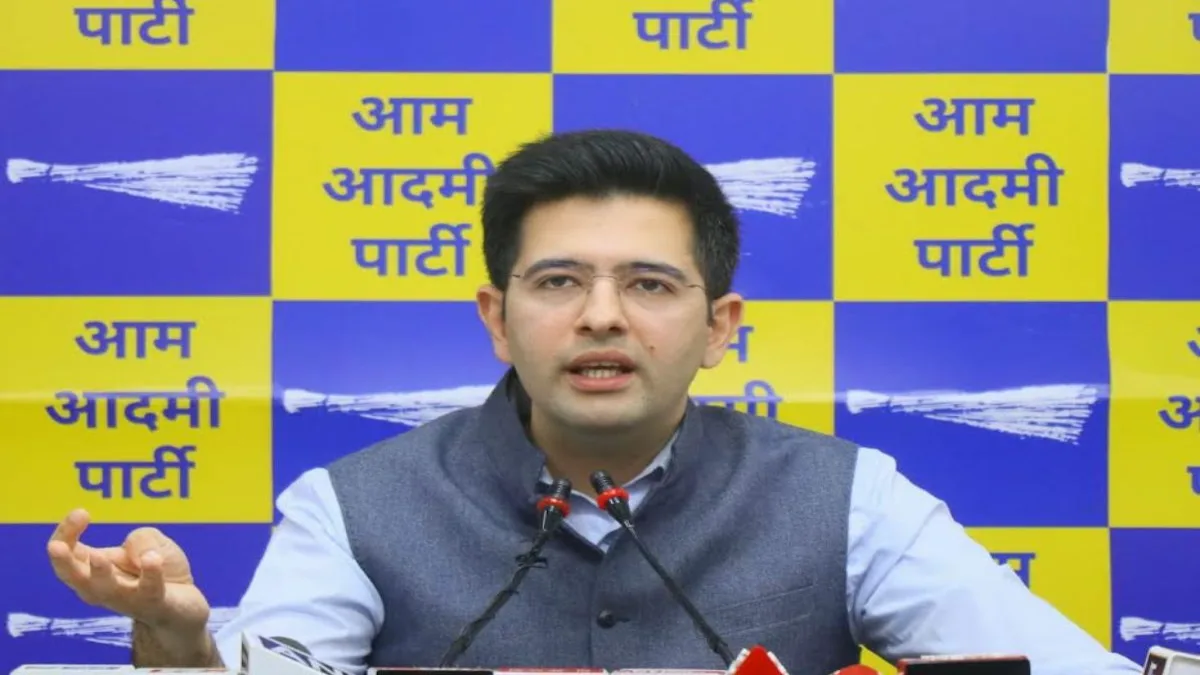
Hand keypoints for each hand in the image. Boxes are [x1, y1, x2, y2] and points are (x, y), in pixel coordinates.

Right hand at [47, 508, 210, 633]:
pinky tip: (153, 558)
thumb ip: (138, 539)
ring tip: (99, 557)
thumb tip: (134, 549)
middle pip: (73, 577)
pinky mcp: (154, 603)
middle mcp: (102, 587)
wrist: (184, 606)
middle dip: (62, 561)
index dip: (66, 533)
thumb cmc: (158, 569)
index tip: (80, 512)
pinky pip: (150, 590)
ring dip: (100, 573)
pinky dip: (151, 573)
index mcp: (92, 567)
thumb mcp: (147, 542)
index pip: (67, 551)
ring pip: (106, 590)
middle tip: (54, 546)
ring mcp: (127, 599)